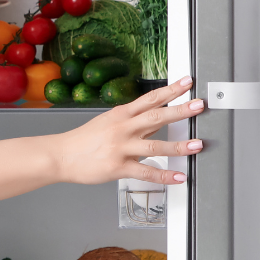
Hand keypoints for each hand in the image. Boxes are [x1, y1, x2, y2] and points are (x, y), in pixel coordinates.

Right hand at [55, 76, 203, 185]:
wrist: (60, 156)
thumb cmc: (83, 140)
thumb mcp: (107, 122)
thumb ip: (132, 121)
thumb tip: (156, 118)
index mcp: (121, 115)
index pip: (150, 99)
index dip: (170, 90)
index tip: (187, 83)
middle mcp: (122, 129)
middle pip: (155, 117)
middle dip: (180, 110)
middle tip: (199, 106)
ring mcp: (120, 148)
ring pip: (154, 146)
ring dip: (178, 146)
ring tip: (197, 145)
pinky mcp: (118, 167)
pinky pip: (145, 172)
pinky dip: (164, 176)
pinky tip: (178, 176)